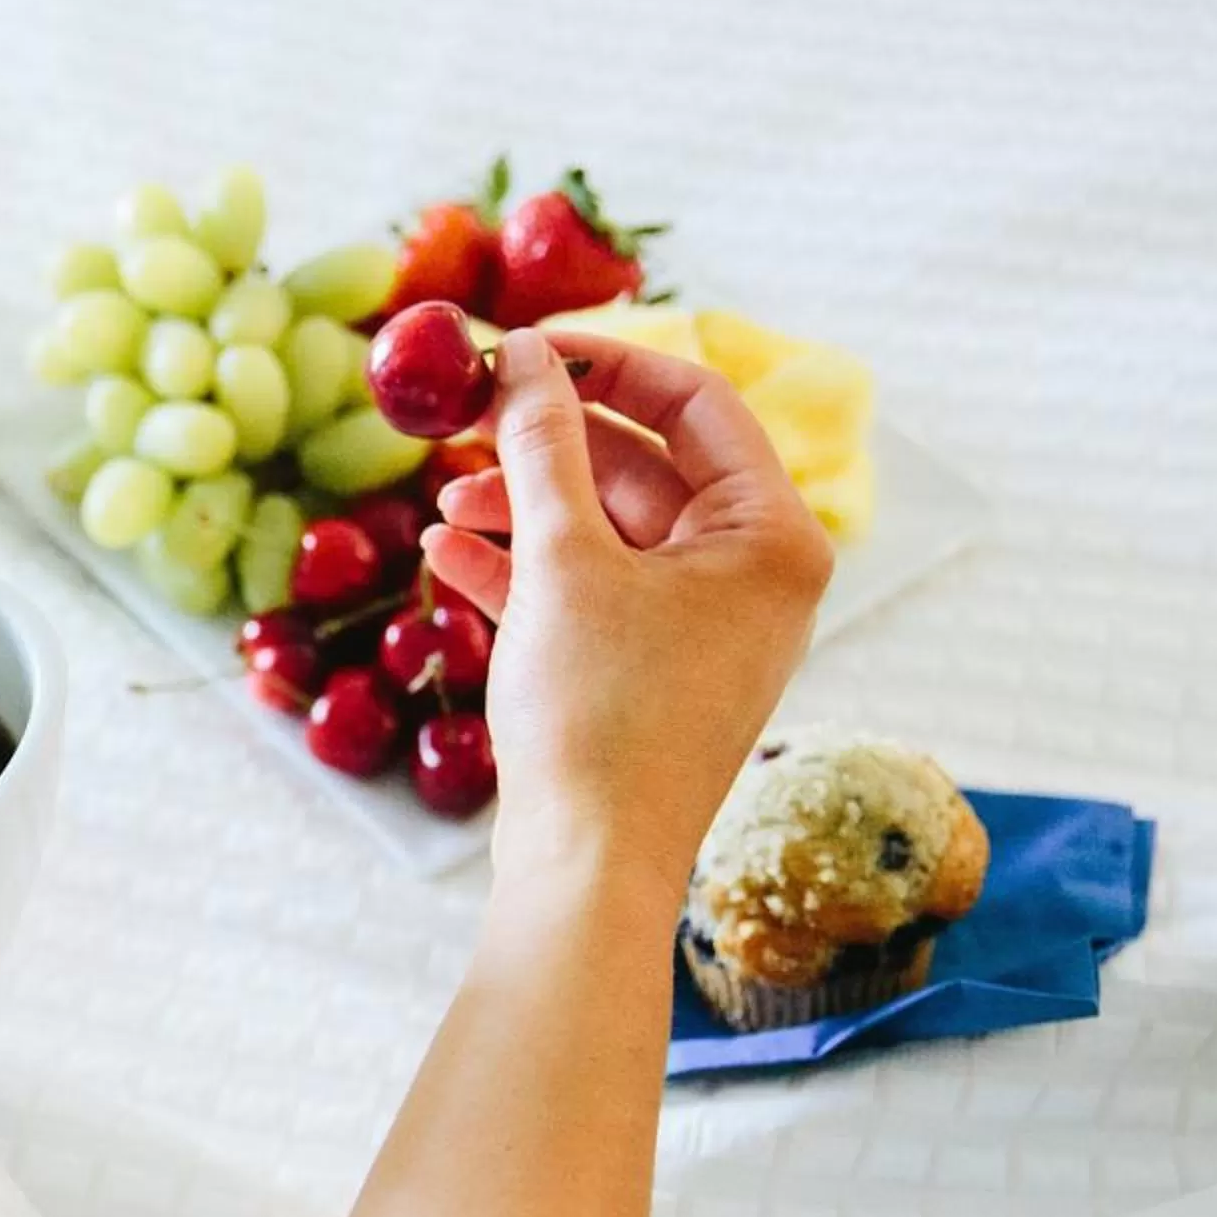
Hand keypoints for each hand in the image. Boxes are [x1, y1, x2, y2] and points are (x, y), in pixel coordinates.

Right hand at [419, 326, 831, 897]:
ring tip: (445, 498)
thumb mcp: (563, 562)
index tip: (522, 349)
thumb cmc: (599, 716)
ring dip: (524, 505)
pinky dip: (525, 567)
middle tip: (465, 414)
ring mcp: (700, 627)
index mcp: (770, 538)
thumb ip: (541, 448)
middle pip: (645, 465)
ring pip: (608, 530)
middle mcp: (750, 576)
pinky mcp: (647, 671)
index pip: (696, 404)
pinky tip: (450, 552)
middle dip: (548, 442)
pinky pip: (592, 590)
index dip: (605, 365)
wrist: (589, 867)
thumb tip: (522, 357)